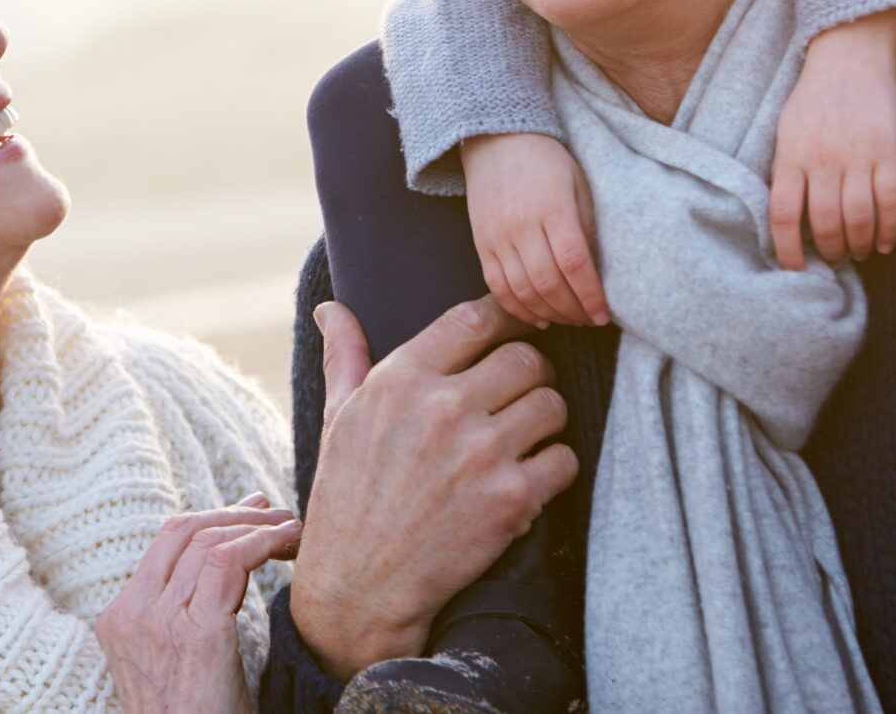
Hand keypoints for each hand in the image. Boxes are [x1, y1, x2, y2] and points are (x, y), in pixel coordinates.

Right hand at [95, 495, 300, 713]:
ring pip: (209, 540)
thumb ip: (187, 614)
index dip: (210, 518)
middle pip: (182, 531)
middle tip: (273, 512)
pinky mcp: (195, 634)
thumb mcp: (177, 663)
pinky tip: (288, 545)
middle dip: (233, 513)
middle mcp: (132, 615)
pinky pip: (229, 561)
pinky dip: (264, 542)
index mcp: (119, 620)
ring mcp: (158, 623)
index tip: (248, 513)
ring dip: (258, 526)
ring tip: (292, 531)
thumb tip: (227, 560)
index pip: (164, 545)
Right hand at [288, 297, 577, 680]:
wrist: (359, 588)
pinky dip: (553, 469)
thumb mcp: (338, 419)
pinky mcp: (510, 500)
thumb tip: (332, 307)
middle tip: (520, 396)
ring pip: (552, 405)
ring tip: (526, 438)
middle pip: (526, 358)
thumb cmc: (347, 498)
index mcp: (401, 379)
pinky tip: (528, 480)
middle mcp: (443, 408)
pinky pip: (563, 459)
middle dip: (530, 374)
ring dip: (546, 420)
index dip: (505, 319)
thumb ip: (346, 355)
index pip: (476, 318)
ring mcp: (480, 453)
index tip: (514, 329)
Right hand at [462, 132, 608, 326]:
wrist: (498, 139)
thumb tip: (596, 272)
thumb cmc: (547, 161)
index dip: (591, 296)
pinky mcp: (480, 244)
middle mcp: (522, 225)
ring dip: (549, 313)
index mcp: (553, 207)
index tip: (604, 314)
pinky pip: (497, 286)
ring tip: (568, 319)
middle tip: (589, 320)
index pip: (575, 263)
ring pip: (522, 290)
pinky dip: (517, 308)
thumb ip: (587, 226)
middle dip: (573, 310)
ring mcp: (497, 236)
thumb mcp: (579, 183)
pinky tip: (537, 317)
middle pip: (549, 283)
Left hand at [769, 10, 895, 268]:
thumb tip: (785, 218)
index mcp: (790, 155)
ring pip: (859, 218)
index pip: (782, 214)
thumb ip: (786, 169)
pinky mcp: (887, 150)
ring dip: (859, 244)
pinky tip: (885, 243)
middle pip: (824, 222)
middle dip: (830, 250)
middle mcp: (822, 159)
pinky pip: (891, 201)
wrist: (849, 56)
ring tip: (858, 252)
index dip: (787, 250)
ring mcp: (856, 155)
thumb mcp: (786, 130)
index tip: (794, 270)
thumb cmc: (813, 97)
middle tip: (834, 259)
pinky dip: (889, 229)